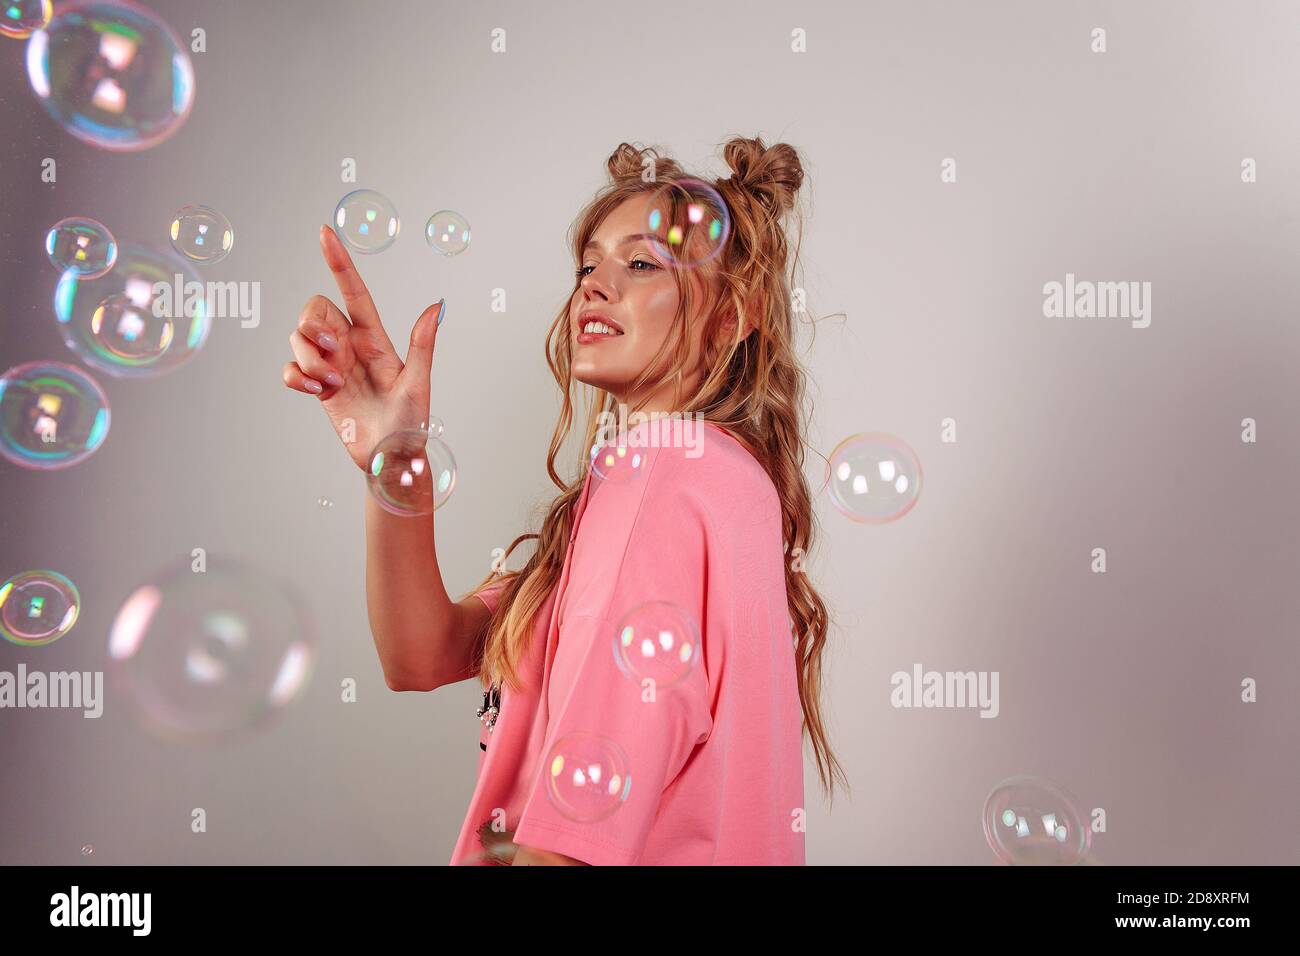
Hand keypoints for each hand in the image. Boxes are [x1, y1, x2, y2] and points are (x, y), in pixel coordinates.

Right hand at [282, 225, 444, 471]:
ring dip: (309, 358)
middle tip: (333, 353)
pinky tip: (315, 392)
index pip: (353, 291)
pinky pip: (290, 369)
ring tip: (332, 383)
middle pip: (314, 311)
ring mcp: (331, 365)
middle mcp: (350, 346)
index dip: (339, 261)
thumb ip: (423, 344)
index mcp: (375, 338)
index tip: (324, 232)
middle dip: (315, 326)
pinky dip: (296, 377)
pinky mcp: (317, 387)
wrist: (391, 457)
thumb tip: (437, 305)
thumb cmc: (411, 423)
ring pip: (298, 338)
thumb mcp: (419, 382)